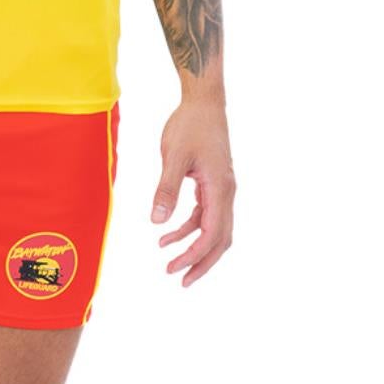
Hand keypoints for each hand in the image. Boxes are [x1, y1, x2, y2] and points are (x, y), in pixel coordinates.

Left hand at [151, 97, 235, 286]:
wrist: (204, 102)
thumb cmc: (189, 125)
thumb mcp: (174, 157)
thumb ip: (166, 189)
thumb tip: (157, 221)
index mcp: (220, 188)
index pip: (212, 233)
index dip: (195, 255)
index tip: (175, 269)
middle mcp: (226, 192)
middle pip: (220, 238)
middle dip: (202, 262)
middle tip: (181, 281)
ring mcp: (222, 189)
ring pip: (214, 229)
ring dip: (193, 246)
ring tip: (168, 260)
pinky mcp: (213, 184)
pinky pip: (205, 214)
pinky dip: (189, 227)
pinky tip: (167, 233)